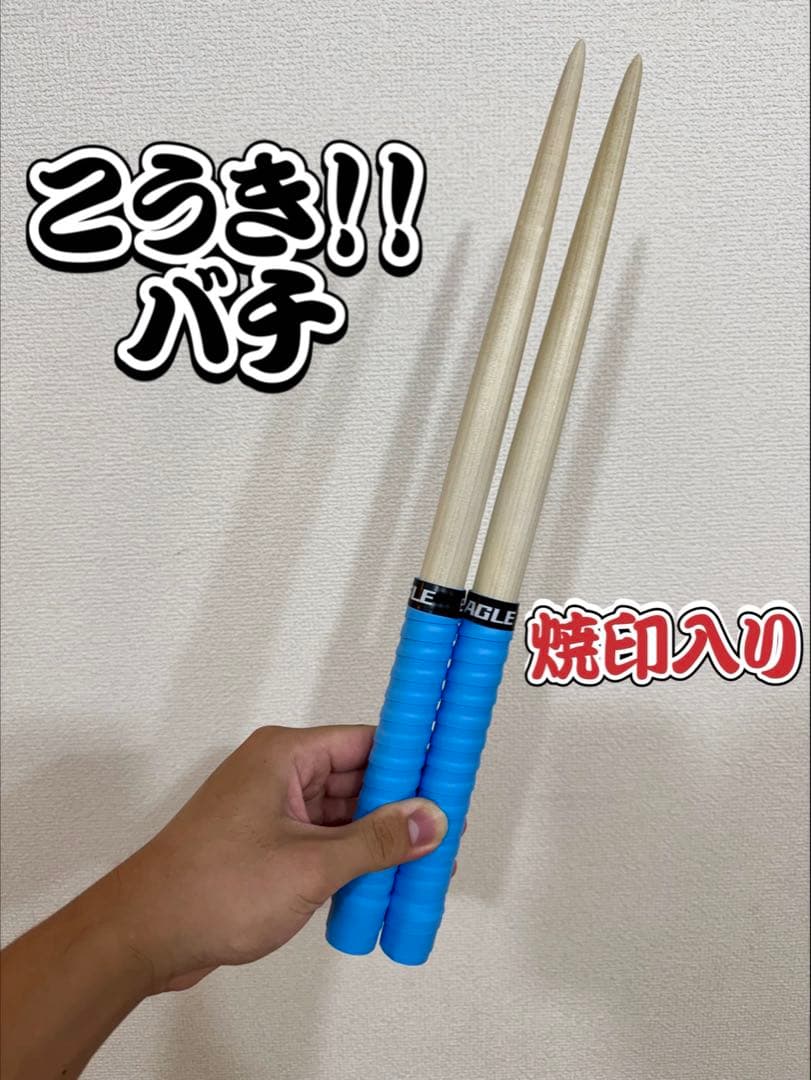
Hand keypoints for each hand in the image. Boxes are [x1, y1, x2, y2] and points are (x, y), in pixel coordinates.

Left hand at [112, 724, 447, 991]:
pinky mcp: (266, 847)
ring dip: (377, 841)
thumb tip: (430, 820)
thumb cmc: (213, 888)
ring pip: (342, 816)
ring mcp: (271, 812)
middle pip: (358, 779)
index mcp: (285, 756)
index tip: (449, 775)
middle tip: (445, 831)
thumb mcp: (310, 864)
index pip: (365, 742)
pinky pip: (323, 843)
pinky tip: (384, 885)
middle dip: (400, 808)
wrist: (144, 935)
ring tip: (426, 864)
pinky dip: (351, 862)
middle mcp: (278, 775)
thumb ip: (376, 841)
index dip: (410, 758)